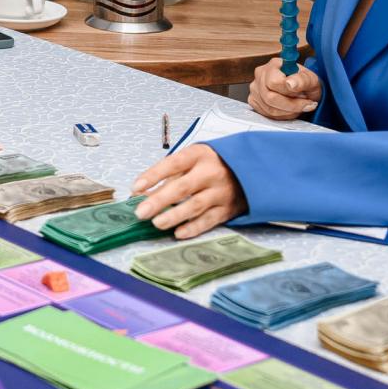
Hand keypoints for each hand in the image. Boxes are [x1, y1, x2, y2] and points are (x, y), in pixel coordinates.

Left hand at [131, 143, 247, 238]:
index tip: (136, 187)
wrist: (252, 169)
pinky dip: (193, 228)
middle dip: (159, 200)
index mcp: (198, 155)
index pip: (172, 164)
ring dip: (174, 215)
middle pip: (182, 187)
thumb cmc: (213, 164)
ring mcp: (221, 192)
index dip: (153, 175)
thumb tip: (142, 194)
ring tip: (156, 223)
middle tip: (140, 212)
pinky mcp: (228, 209)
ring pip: (195, 205)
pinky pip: (209, 220)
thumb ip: (169, 176)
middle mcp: (211, 173)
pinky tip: (178, 233)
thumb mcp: (193, 160)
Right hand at [248, 56, 320, 119]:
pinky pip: (267, 114)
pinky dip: (282, 115)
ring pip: (269, 108)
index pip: (274, 82)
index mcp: (274, 65)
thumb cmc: (305, 83)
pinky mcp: (253, 100)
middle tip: (306, 104)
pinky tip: (290, 109)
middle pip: (270, 97)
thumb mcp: (312, 80)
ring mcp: (255, 88)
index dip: (290, 93)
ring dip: (289, 111)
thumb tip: (291, 84)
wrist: (301, 89)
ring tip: (299, 105)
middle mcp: (261, 74)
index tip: (305, 96)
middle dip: (292, 105)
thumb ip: (303, 80)